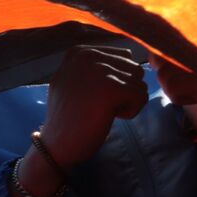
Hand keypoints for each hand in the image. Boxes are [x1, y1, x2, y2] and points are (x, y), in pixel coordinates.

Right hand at [39, 45, 148, 168]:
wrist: (56, 144)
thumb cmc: (70, 116)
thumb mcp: (74, 80)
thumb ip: (95, 65)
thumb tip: (129, 55)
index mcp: (79, 52)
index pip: (123, 58)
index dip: (117, 81)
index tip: (91, 96)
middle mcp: (88, 55)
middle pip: (134, 69)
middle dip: (124, 91)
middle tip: (97, 106)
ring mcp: (99, 71)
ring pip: (139, 83)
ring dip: (126, 102)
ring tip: (102, 111)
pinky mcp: (111, 88)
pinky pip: (141, 97)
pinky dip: (130, 112)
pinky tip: (107, 117)